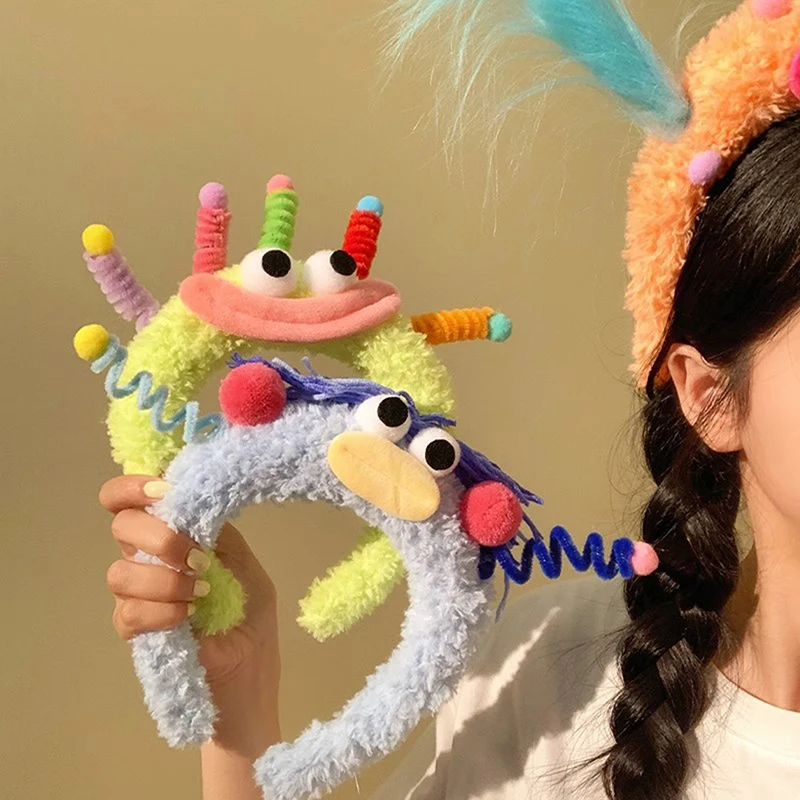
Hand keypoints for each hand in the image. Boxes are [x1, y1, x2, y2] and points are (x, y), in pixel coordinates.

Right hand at [99, 474, 280, 776]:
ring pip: (119, 572)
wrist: (251, 675)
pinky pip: (128, 614)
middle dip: (158, 536)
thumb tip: (195, 499)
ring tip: (201, 593)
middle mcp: (149, 559)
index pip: (131, 498)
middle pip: (121, 526)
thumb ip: (220, 535)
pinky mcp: (137, 632)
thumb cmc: (251, 617)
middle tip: (195, 556)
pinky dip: (159, 611)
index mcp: (175, 535)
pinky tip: (188, 616)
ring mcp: (139, 596)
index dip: (133, 487)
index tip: (163, 492)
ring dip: (163, 580)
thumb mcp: (246, 565)